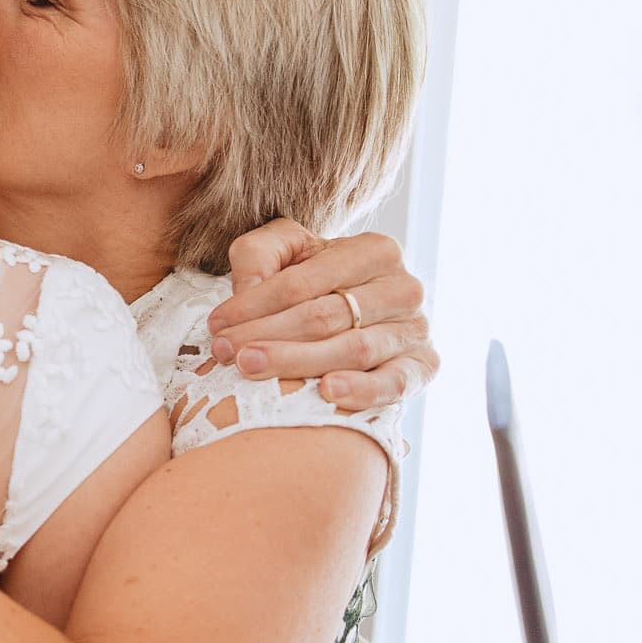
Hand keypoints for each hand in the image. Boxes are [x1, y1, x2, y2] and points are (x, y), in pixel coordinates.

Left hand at [206, 219, 437, 411]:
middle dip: (268, 335)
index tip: (217, 325)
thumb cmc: (312, 282)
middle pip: (325, 316)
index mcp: (374, 250)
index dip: (254, 304)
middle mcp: (403, 287)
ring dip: (297, 362)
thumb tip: (248, 288)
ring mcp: (416, 328)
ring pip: (353, 349)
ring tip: (252, 369)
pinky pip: (395, 382)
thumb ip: (260, 254)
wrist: (357, 317)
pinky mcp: (424, 366)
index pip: (304, 281)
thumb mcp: (284, 253)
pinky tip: (327, 392)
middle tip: (227, 351)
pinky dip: (363, 390)